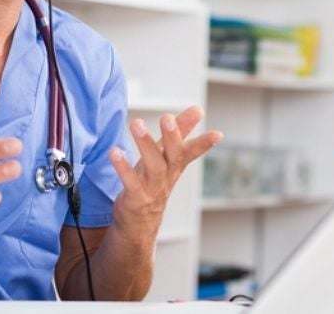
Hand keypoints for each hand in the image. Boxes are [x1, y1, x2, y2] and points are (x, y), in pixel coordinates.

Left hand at [109, 106, 222, 237]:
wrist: (139, 225)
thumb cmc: (153, 183)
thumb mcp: (166, 156)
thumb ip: (180, 132)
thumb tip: (198, 109)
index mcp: (175, 165)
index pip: (192, 152)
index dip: (205, 143)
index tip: (218, 134)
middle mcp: (167, 177)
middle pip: (174, 156)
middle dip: (173, 136)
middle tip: (167, 117)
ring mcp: (153, 189)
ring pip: (154, 166)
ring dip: (146, 144)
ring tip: (137, 123)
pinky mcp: (136, 198)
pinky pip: (131, 182)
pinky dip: (123, 167)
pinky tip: (115, 152)